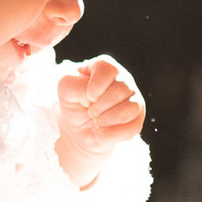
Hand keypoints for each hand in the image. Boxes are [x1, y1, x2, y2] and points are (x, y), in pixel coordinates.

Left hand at [55, 53, 145, 190]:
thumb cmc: (72, 103)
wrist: (76, 130)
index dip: (95, 86)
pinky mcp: (137, 121)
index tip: (86, 97)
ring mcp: (134, 100)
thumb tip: (92, 95)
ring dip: (108, 119)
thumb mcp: (64, 88)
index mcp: (106, 67)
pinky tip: (103, 132)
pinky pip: (132, 128)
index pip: (108, 69)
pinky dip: (112, 134)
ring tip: (97, 122)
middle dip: (100, 106)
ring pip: (131, 108)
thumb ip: (73, 83)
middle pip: (122, 89)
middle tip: (90, 112)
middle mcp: (124, 81)